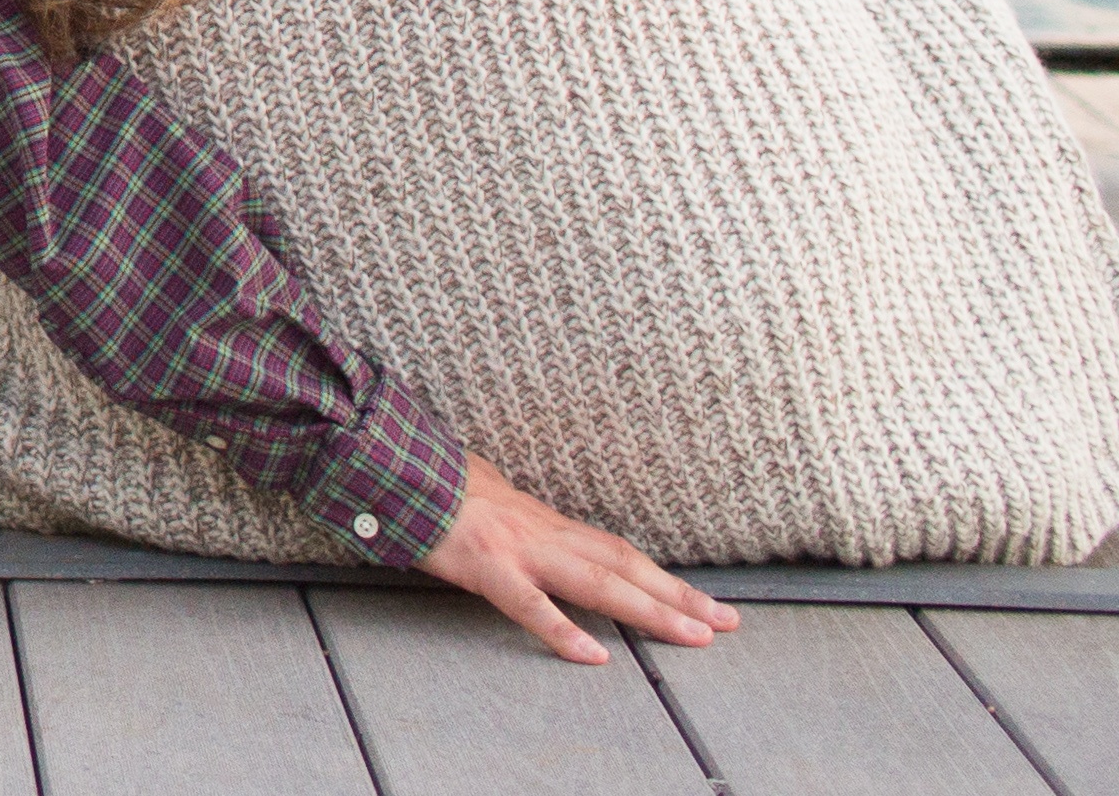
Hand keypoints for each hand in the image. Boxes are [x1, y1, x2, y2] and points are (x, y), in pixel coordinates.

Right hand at [416, 456, 737, 661]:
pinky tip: (594, 656)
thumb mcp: (484, 492)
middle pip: (624, 565)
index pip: (615, 551)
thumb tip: (525, 525)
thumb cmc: (430, 480)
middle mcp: (542, 532)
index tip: (701, 601)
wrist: (392, 463)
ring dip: (650, 610)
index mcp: (542, 521)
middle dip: (678, 596)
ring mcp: (517, 548)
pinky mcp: (485, 565)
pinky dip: (563, 631)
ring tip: (692, 636)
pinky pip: (529, 605)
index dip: (661, 577)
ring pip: (597, 581)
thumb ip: (513, 515)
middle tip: (726, 622)